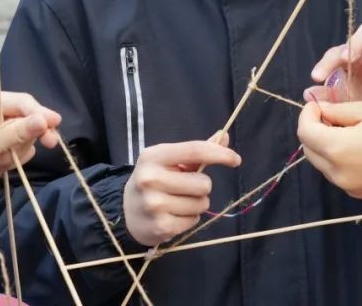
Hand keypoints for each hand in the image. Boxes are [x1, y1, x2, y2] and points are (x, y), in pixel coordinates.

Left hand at [0, 92, 60, 215]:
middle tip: (51, 143)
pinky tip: (0, 166)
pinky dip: (17, 160)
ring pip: (29, 136)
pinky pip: (25, 151)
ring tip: (0, 160)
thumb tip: (46, 121)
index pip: (22, 102)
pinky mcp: (6, 151)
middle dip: (34, 132)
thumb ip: (17, 133)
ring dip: (19, 150)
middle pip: (30, 118)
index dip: (39, 112)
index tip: (54, 123)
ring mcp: (2, 134)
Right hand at [123, 137, 240, 245]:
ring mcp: (154, 204)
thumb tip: (224, 136)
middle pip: (203, 183)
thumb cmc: (153, 180)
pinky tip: (173, 215)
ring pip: (202, 203)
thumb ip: (197, 151)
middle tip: (184, 188)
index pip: (195, 150)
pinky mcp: (161, 226)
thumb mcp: (168, 161)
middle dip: (201, 186)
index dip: (219, 154)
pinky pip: (194, 220)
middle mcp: (151, 179)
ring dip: (196, 203)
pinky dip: (189, 218)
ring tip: (177, 202)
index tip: (235, 159)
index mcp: (153, 156)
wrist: (125, 211)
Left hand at [297, 99, 361, 198]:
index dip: (307, 114)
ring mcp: (351, 187)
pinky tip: (359, 146)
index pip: (305, 132)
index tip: (318, 103)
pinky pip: (340, 175)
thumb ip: (340, 111)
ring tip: (347, 129)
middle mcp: (339, 173)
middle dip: (314, 130)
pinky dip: (340, 160)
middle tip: (331, 115)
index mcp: (338, 149)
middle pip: (310, 150)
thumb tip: (321, 110)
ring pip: (324, 165)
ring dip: (326, 146)